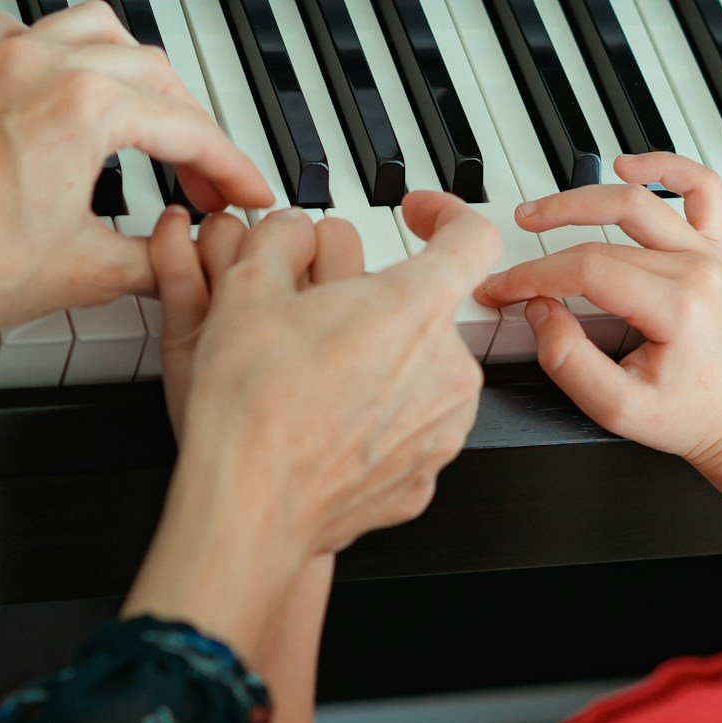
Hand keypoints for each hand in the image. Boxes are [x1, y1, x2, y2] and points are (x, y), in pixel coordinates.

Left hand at [0, 0, 272, 342]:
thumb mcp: (85, 272)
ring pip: (98, 31)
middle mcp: (42, 66)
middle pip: (154, 76)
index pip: (187, 130)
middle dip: (193, 130)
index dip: (231, 168)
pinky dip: (65, 53)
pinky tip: (73, 89)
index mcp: (81, 109)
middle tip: (206, 183)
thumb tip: (189, 253)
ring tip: (154, 120)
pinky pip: (31, 32)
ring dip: (137, 73)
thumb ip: (157, 258)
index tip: (247, 192)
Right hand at [162, 194, 496, 555]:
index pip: (473, 237)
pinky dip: (377, 418)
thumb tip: (292, 231)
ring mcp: (443, 428)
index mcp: (417, 308)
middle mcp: (449, 368)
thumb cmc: (251, 405)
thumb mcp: (248, 288)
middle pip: (429, 310)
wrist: (249, 507)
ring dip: (381, 363)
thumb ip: (283, 239)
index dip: (446, 215)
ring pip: (422, 370)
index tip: (419, 216)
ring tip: (315, 380)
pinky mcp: (425, 475)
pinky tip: (326, 426)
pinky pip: (410, 427)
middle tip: (317, 319)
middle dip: (380, 304)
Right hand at [474, 153, 721, 472]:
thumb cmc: (686, 416)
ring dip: (584, 197)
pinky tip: (629, 165)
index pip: (587, 271)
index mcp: (676, 306)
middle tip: (507, 255)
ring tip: (541, 210)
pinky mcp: (714, 249)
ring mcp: (708, 254)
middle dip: (543, 245)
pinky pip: (702, 189)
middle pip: (604, 236)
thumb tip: (539, 309)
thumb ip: (568, 361)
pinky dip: (667, 168)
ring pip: (640, 200)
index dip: (532, 276)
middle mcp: (696, 269)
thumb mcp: (616, 409)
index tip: (500, 290)